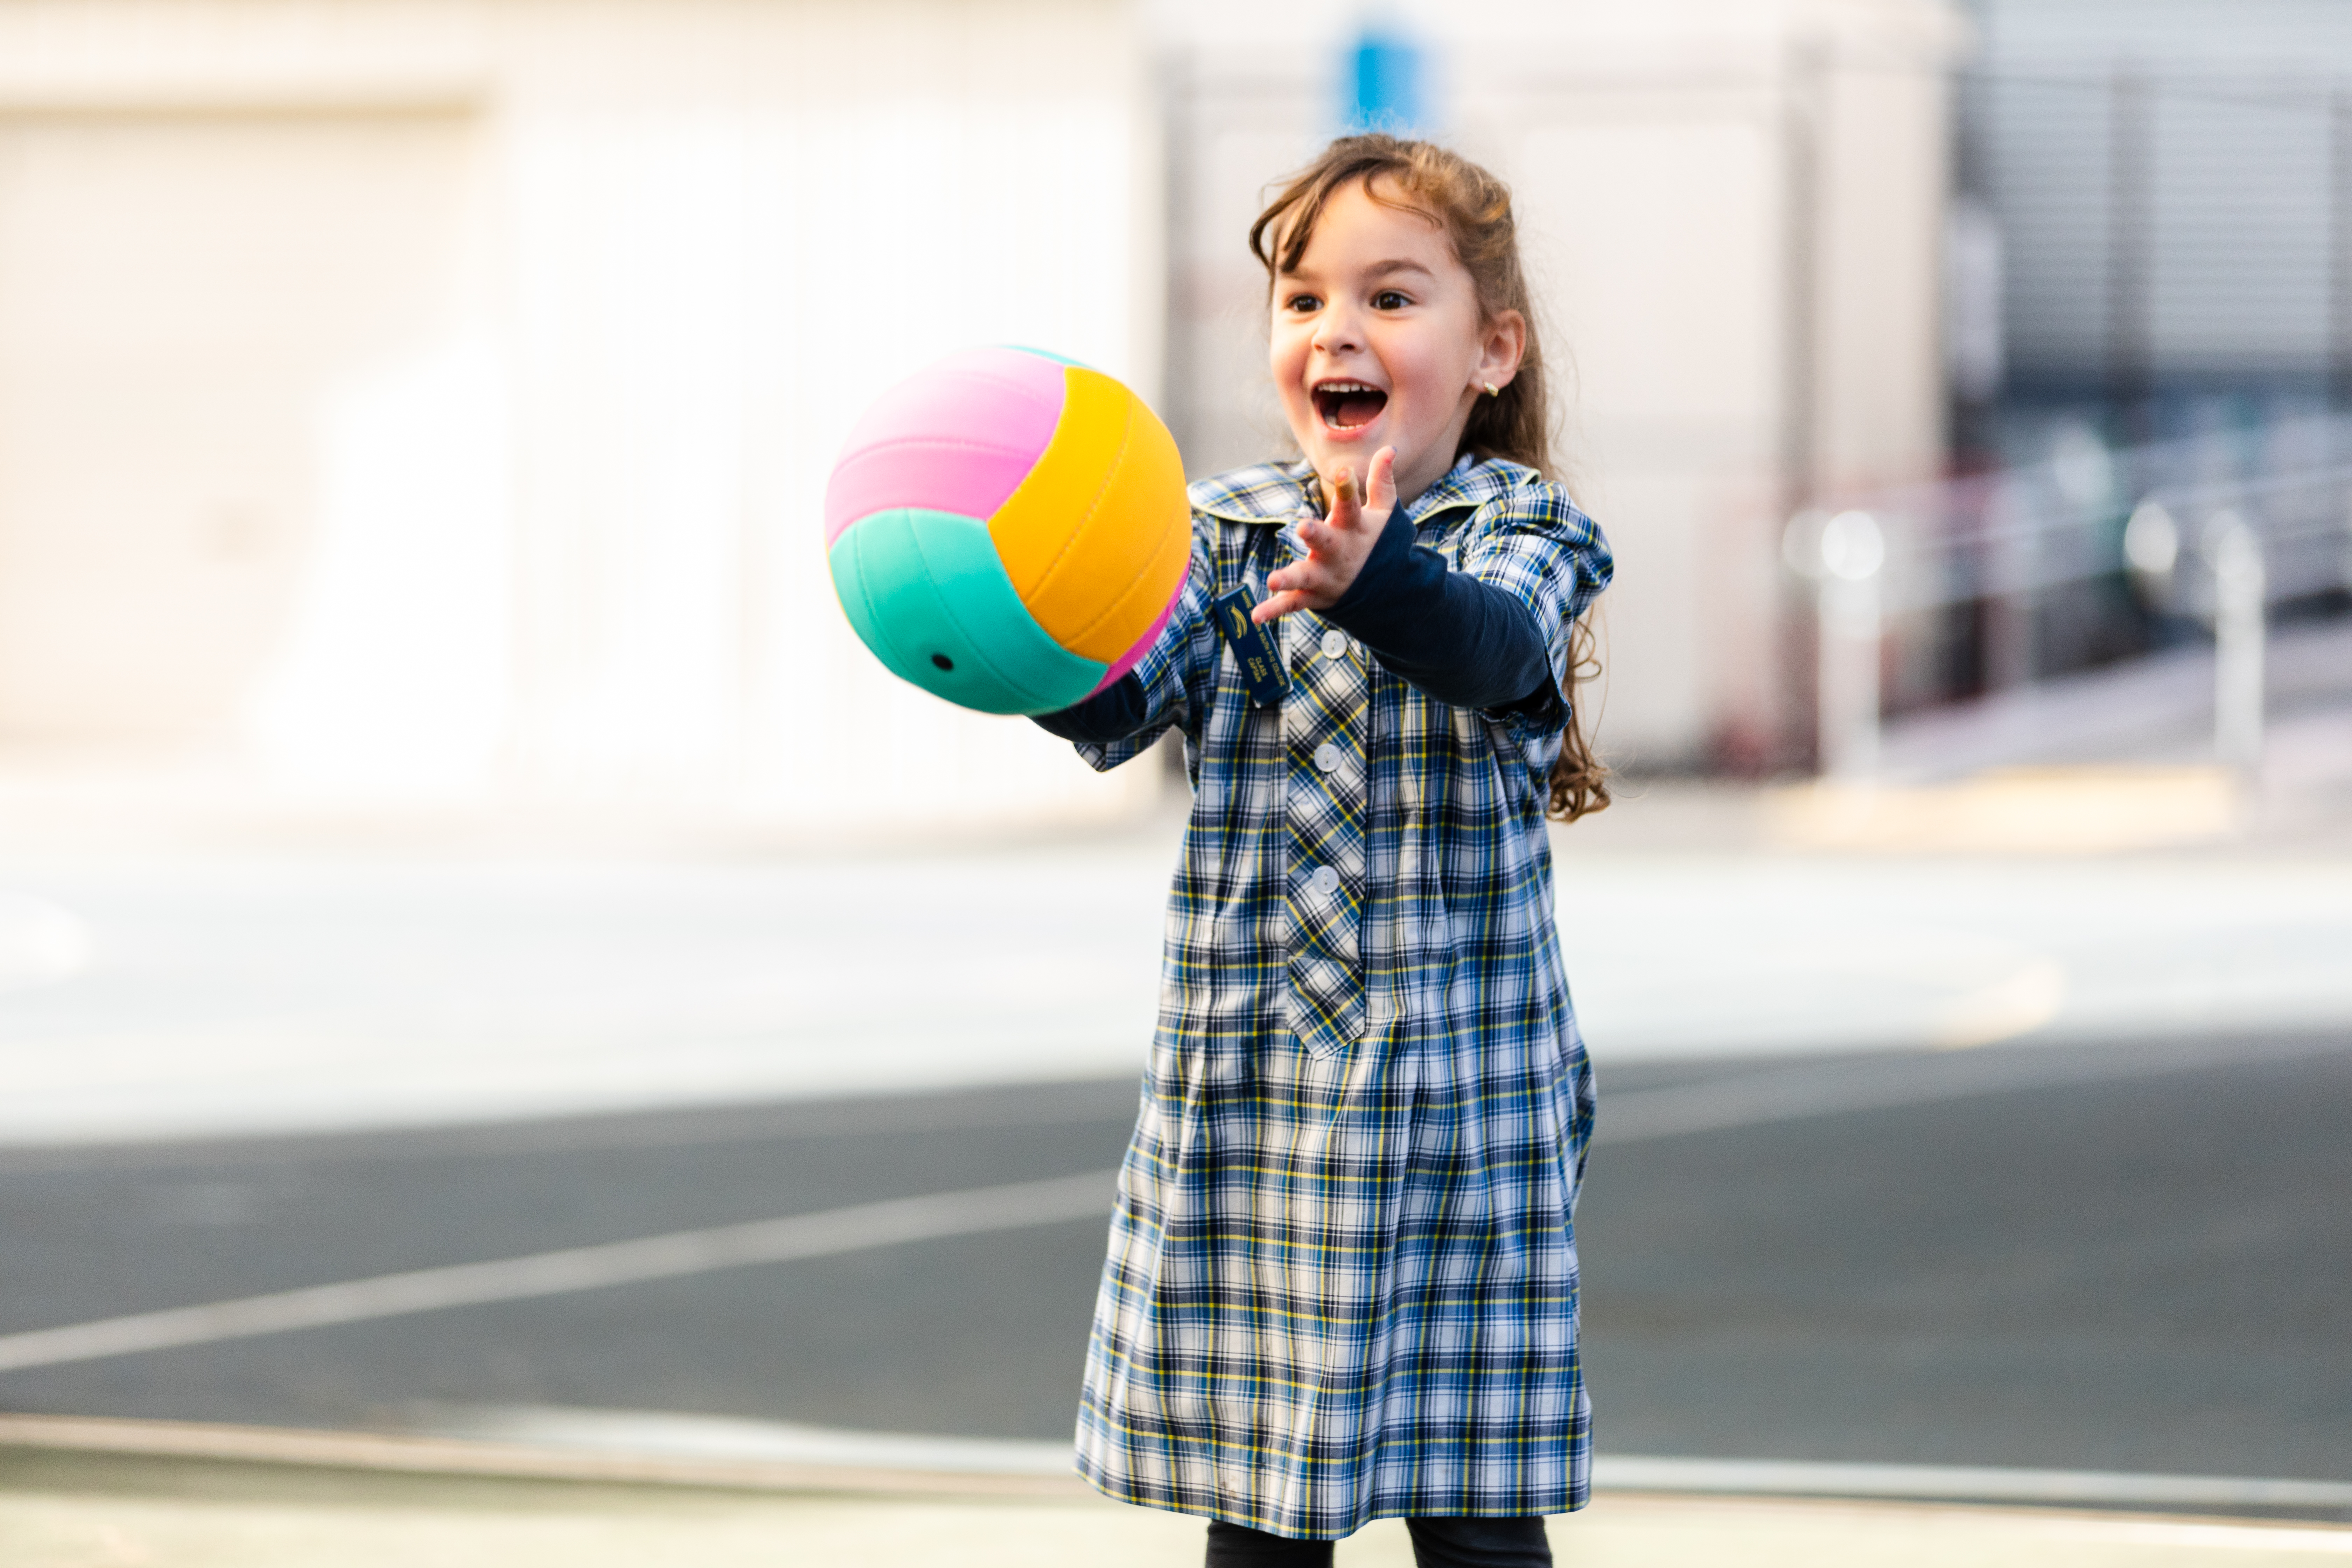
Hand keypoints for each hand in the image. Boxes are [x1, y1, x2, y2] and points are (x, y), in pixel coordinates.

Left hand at [1252, 447, 1396, 622]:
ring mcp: (1327, 576)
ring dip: (1289, 578)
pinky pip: (1293, 604)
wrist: (1388, 592)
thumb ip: (1381, 482)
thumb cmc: (1379, 544)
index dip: (1348, 487)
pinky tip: (1256, 616)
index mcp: (1355, 529)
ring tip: (1272, 580)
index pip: (1352, 505)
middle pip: (1327, 541)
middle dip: (1315, 533)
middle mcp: (1340, 552)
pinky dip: (1275, 610)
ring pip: (1306, 576)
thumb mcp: (1384, 514)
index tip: (1344, 471)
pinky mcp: (1316, 596)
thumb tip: (1389, 449)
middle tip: (1302, 526)